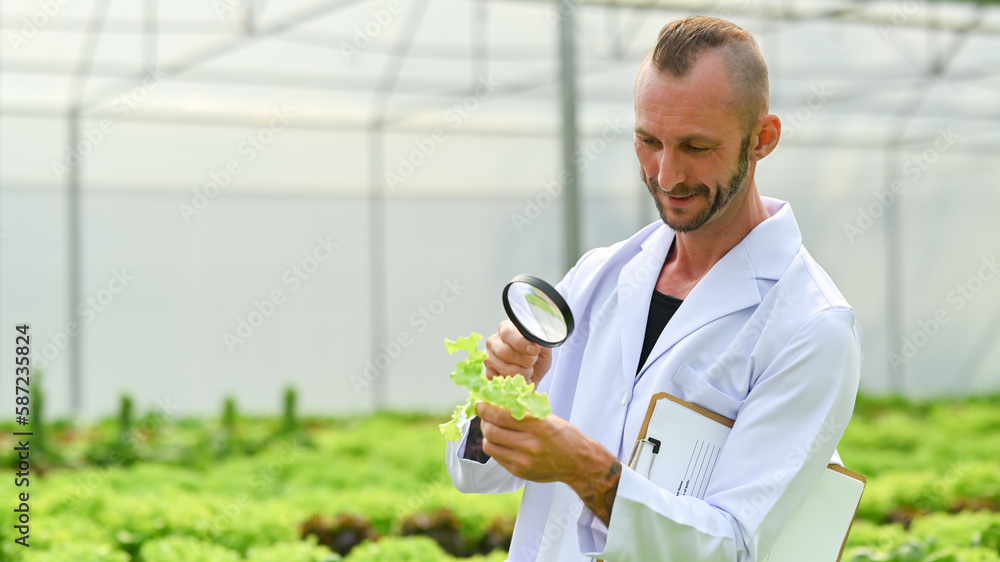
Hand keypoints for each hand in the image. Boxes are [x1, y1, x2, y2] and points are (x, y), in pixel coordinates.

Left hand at [476, 402, 621, 524]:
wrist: (579, 463)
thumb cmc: (564, 436)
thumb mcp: (547, 417)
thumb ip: (523, 411)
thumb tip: (498, 401)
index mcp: (537, 425)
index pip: (500, 415)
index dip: (485, 409)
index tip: (480, 404)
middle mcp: (529, 444)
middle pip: (491, 431)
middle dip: (484, 421)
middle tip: (485, 416)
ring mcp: (523, 461)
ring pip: (490, 446)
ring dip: (487, 435)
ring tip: (492, 429)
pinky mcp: (520, 472)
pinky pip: (497, 458)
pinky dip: (496, 447)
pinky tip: (502, 442)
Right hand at [484, 320, 551, 386]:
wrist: (536, 366)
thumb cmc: (538, 351)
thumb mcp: (542, 342)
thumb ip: (538, 340)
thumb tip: (533, 346)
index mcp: (506, 328)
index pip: (508, 333)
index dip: (522, 343)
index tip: (535, 350)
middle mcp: (493, 342)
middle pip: (506, 352)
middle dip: (526, 360)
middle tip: (533, 360)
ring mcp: (489, 358)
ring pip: (509, 371)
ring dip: (525, 373)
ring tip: (527, 368)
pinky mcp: (489, 374)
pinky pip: (505, 382)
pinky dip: (518, 382)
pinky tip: (521, 376)